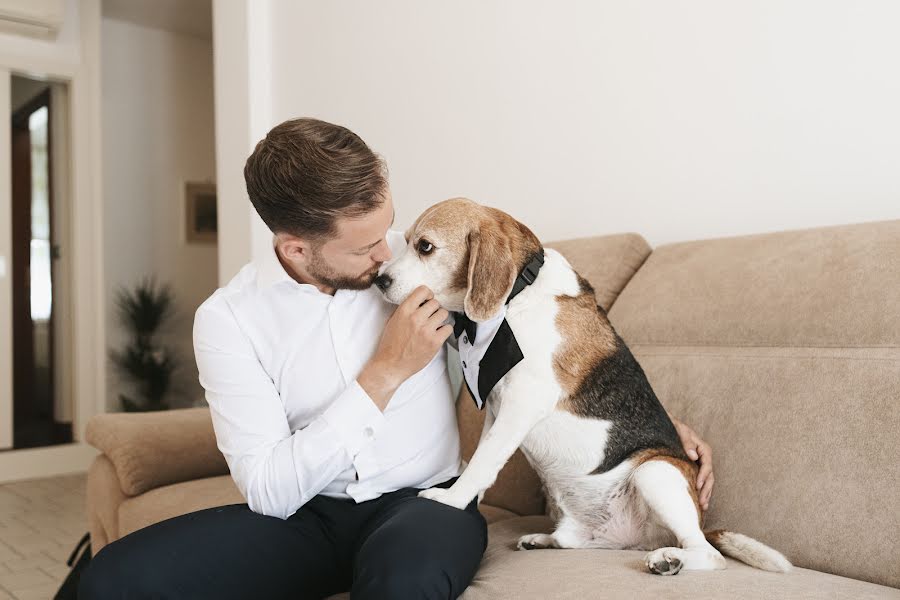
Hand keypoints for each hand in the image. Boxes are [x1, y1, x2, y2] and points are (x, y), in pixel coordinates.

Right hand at [359, 286, 451, 409]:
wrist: (391, 365)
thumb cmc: (390, 345)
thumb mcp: (392, 321)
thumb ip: (405, 309)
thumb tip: (419, 301)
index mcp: (404, 311)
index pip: (423, 291)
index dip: (428, 294)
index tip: (428, 300)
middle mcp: (416, 318)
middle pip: (435, 303)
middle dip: (433, 309)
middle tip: (429, 317)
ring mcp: (426, 330)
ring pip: (443, 313)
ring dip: (439, 319)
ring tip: (433, 326)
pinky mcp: (435, 342)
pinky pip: (448, 328)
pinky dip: (444, 330)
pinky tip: (437, 334)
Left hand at [671, 417, 713, 510]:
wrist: (668, 426)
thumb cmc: (673, 427)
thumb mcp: (680, 431)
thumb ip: (686, 442)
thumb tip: (694, 456)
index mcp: (703, 448)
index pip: (707, 464)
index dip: (704, 475)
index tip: (698, 485)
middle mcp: (703, 458)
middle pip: (709, 476)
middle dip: (706, 490)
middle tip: (702, 503)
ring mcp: (699, 465)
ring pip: (706, 481)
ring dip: (705, 494)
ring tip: (703, 507)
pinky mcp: (694, 469)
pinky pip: (699, 481)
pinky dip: (700, 491)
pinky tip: (698, 502)